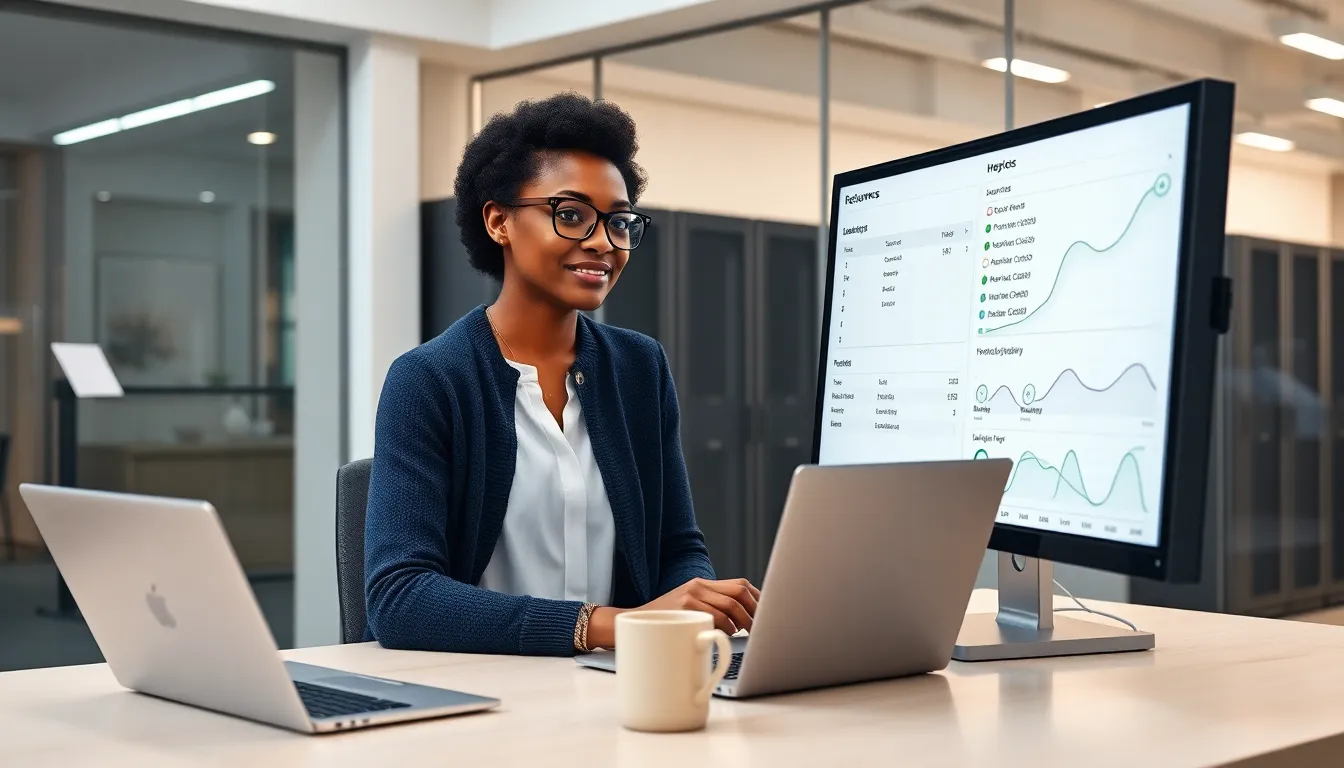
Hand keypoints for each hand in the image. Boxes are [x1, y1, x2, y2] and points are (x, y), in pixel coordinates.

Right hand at [586, 578, 760, 649]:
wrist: (632, 623)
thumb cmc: (664, 622)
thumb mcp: (688, 608)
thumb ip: (710, 607)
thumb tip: (743, 622)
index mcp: (702, 584)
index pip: (741, 585)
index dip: (759, 599)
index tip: (768, 615)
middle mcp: (698, 586)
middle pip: (740, 592)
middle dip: (756, 612)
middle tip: (760, 629)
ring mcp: (691, 596)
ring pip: (731, 606)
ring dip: (744, 623)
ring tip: (743, 634)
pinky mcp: (685, 608)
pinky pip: (717, 617)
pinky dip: (727, 628)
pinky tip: (726, 635)